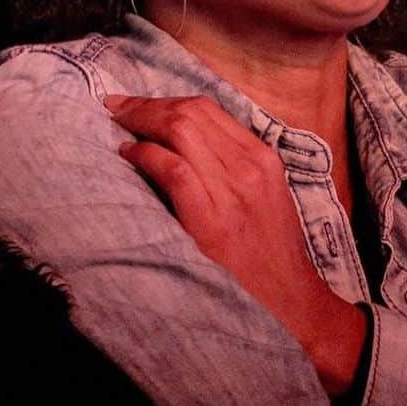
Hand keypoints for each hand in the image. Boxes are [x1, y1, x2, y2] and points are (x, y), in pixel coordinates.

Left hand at [104, 93, 368, 396]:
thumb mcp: (263, 196)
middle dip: (147, 105)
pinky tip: (128, 155)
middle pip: (192, 113)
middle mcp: (251, 166)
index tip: (137, 104)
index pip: (210, 110)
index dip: (166, 100)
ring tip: (117, 125)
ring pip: (182, 131)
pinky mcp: (213, 222)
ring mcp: (233, 192)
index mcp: (264, 157)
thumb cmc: (270, 254)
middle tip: (115, 107)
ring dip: (141, 122)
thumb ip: (232, 167)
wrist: (291, 304)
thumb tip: (179, 144)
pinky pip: (174, 170)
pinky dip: (146, 156)